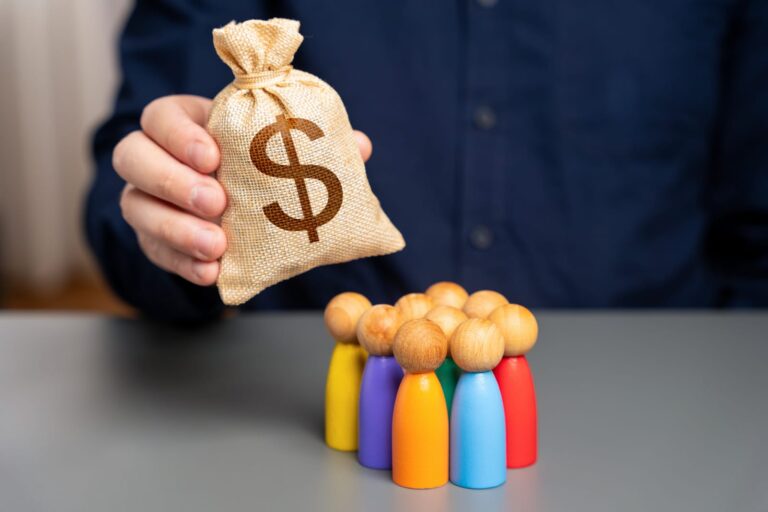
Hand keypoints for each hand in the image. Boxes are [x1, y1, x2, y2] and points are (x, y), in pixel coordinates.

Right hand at [113, 95, 372, 285]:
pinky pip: (154, 252)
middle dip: (173, 180)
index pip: (161, 116)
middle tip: (217, 202)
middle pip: (132, 157)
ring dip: (175, 228)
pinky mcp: (154, 241)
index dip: (178, 134)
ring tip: (217, 245)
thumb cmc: (257, 171)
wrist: (239, 215)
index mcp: (187, 126)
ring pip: (136, 207)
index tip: (213, 155)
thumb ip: (313, 148)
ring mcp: (148, 201)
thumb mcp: (279, 154)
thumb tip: (360, 147)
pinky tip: (211, 272)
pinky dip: (182, 264)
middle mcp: (155, 159)